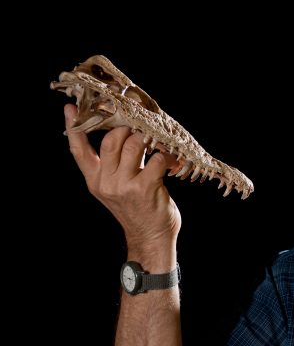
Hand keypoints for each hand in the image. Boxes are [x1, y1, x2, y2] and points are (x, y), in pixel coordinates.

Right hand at [64, 104, 180, 266]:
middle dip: (127, 129)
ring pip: (133, 145)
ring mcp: (124, 186)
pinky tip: (170, 161)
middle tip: (139, 130)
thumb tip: (123, 133)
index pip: (78, 150)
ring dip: (148, 140)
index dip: (73, 127)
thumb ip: (113, 164)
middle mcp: (106, 182)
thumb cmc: (137, 208)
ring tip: (156, 144)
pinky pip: (156, 160)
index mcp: (95, 180)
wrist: (150, 237)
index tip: (71, 108)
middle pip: (111, 140)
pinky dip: (166, 156)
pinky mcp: (145, 189)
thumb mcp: (115, 188)